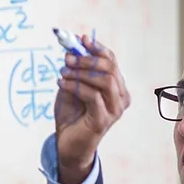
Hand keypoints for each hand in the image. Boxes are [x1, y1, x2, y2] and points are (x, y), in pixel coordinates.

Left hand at [54, 35, 130, 183]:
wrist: (67, 144)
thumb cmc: (72, 115)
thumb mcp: (73, 86)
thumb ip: (76, 69)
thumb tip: (72, 47)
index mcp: (117, 88)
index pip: (112, 61)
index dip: (98, 48)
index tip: (81, 40)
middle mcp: (120, 98)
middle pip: (110, 68)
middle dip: (87, 59)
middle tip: (67, 59)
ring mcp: (114, 110)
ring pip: (104, 80)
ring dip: (81, 72)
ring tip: (63, 72)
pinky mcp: (103, 120)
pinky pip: (92, 96)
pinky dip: (76, 86)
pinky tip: (62, 84)